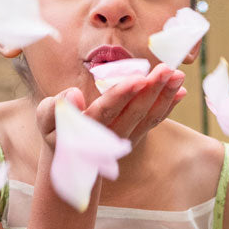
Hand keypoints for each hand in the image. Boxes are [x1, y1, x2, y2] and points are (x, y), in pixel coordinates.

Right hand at [35, 64, 185, 147]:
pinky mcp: (136, 136)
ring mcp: (126, 138)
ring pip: (148, 116)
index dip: (122, 95)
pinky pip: (154, 121)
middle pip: (134, 112)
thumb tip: (73, 94)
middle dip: (152, 90)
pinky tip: (182, 91)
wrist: (72, 159)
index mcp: (87, 129)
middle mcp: (111, 135)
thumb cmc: (56, 130)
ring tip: (178, 75)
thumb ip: (54, 109)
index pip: (107, 111)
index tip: (139, 79)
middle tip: (167, 69)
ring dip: (165, 96)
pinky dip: (169, 106)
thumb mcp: (47, 120)